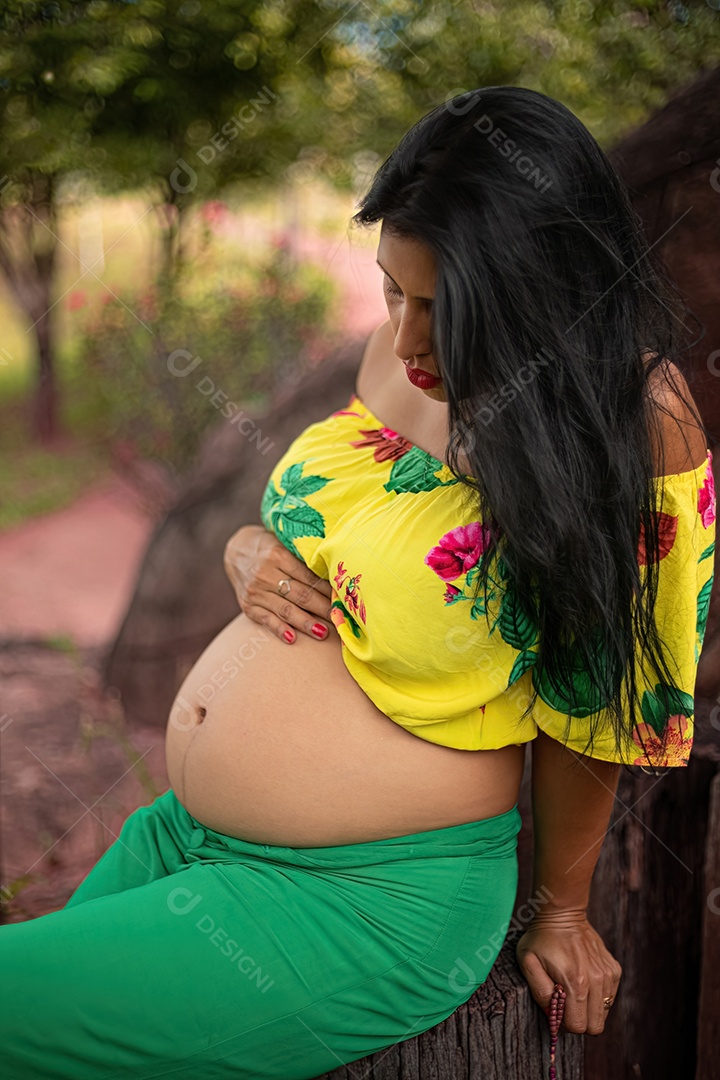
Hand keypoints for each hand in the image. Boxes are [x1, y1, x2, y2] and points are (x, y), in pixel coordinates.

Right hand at [223, 524, 332, 642]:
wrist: (237, 551)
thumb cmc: (270, 547)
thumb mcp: (285, 544)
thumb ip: (303, 558)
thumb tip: (334, 576)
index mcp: (278, 555)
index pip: (309, 577)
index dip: (328, 591)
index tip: (343, 601)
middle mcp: (265, 573)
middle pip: (300, 595)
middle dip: (322, 609)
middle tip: (339, 619)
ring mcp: (255, 591)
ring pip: (285, 610)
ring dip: (305, 623)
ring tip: (322, 633)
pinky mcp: (247, 605)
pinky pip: (266, 619)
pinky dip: (279, 629)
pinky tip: (292, 638)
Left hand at [515, 910, 621, 1034]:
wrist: (562, 913)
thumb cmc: (541, 938)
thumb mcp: (528, 963)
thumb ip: (540, 992)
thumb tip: (553, 1015)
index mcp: (575, 982)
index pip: (578, 1026)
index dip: (564, 1023)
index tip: (557, 1008)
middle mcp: (597, 980)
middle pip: (595, 1026)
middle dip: (579, 1020)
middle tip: (566, 1002)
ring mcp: (608, 974)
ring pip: (603, 1013)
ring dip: (589, 1007)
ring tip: (573, 987)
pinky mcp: (614, 969)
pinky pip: (609, 997)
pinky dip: (597, 995)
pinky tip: (584, 978)